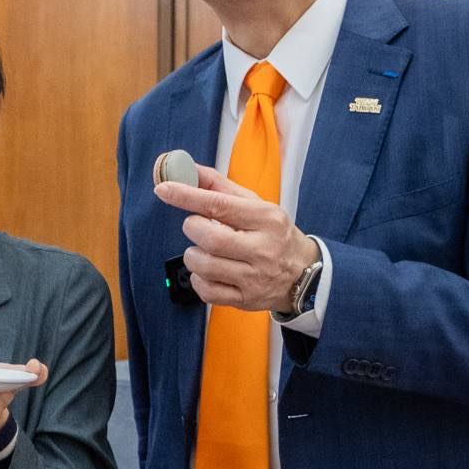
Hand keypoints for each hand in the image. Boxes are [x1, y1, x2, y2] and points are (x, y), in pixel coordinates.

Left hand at [156, 164, 318, 313]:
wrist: (303, 273)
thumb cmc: (273, 233)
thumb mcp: (255, 205)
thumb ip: (220, 187)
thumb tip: (188, 170)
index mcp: (267, 219)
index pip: (220, 205)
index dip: (187, 196)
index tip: (164, 189)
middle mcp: (263, 249)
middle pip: (211, 239)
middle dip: (193, 228)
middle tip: (197, 226)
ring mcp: (254, 277)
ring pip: (204, 266)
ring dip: (193, 255)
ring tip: (204, 250)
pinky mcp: (245, 299)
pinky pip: (206, 291)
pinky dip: (198, 279)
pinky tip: (208, 271)